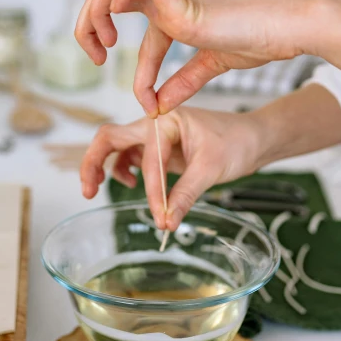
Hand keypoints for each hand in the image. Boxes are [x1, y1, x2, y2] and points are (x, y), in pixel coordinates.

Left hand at [75, 0, 311, 115]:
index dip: (133, 71)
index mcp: (169, 9)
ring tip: (106, 43)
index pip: (131, 29)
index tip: (144, 100)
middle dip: (88, 24)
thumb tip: (160, 106)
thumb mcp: (210, 65)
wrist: (287, 27)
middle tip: (98, 58)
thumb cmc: (257, 37)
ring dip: (97, 10)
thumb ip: (184, 82)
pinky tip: (120, 25)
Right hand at [79, 107, 261, 229]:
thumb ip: (185, 195)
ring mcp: (154, 136)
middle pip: (111, 137)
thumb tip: (167, 222)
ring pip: (116, 148)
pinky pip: (130, 159)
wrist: (253, 139)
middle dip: (94, 161)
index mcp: (167, 118)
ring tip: (94, 190)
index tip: (161, 217)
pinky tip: (131, 185)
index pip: (149, 156)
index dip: (152, 189)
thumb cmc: (237, 142)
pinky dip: (123, 171)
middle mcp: (155, 123)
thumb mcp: (211, 170)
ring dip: (102, 167)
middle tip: (88, 190)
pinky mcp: (158, 150)